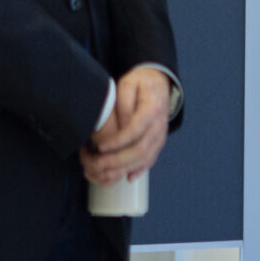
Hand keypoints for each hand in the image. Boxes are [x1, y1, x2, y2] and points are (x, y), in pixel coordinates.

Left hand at [82, 66, 172, 185]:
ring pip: (145, 158)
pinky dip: (139, 170)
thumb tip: (121, 125)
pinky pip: (151, 159)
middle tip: (98, 164)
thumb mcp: (129, 83)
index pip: (135, 130)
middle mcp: (160, 126)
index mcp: (152, 109)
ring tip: (105, 171)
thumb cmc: (140, 83)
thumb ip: (124, 103)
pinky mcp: (159, 142)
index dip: (117, 141)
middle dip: (118, 160)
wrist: (159, 84)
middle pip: (140, 149)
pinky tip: (128, 177)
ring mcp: (161, 136)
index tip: (100, 146)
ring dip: (125, 168)